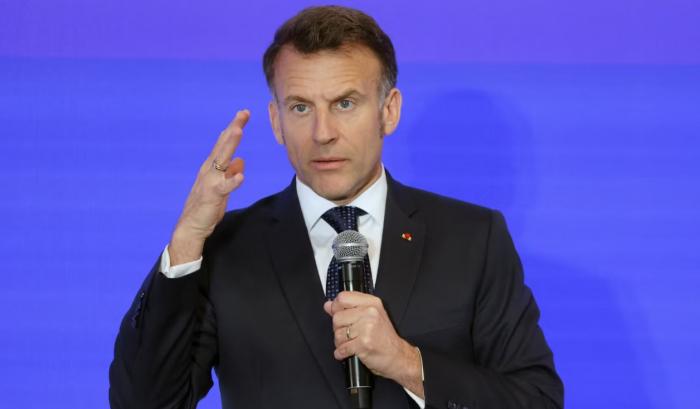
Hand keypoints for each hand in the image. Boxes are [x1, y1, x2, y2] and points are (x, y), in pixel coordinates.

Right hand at [169, 110, 249, 264]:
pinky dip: (232, 181)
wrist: (191, 226)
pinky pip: (224, 187)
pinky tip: (241, 175)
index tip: (243, 114)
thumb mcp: (221, 186)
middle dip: (233, 128)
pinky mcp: (212, 196)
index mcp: (212, 166)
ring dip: (229, 145)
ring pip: (221, 159)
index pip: (224, 143)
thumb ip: (229, 173)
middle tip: (243, 113)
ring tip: (238, 131)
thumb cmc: (206, 206)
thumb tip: (240, 160)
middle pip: (223, 145)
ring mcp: (209, 181)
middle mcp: (209, 170)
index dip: (233, 128)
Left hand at [323, 291, 423, 397]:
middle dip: (338, 329)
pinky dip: (341, 353)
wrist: (398, 356)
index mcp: (371, 303)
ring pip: (338, 334)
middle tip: (349, 334)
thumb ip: (348, 309)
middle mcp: (370, 313)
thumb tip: (328, 305)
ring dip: (340, 343)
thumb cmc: (384, 338)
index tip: (339, 314)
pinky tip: (348, 352)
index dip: (336, 307)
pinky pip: (342, 348)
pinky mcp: (363, 344)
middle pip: (337, 317)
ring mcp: (367, 328)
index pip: (342, 298)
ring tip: (351, 344)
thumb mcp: (370, 316)